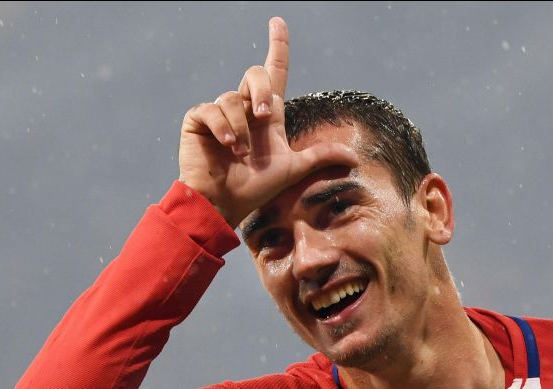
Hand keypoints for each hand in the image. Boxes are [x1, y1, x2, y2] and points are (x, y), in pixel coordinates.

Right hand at [177, 17, 358, 227]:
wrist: (225, 203)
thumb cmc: (256, 188)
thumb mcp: (293, 169)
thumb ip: (320, 157)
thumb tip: (354, 156)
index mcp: (267, 115)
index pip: (274, 73)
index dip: (277, 46)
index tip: (278, 22)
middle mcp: (244, 109)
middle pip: (256, 75)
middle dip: (262, 90)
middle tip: (265, 118)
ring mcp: (220, 114)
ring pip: (232, 97)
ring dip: (241, 127)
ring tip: (242, 152)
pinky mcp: (198, 120)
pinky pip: (211, 109)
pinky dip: (223, 128)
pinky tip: (228, 147)